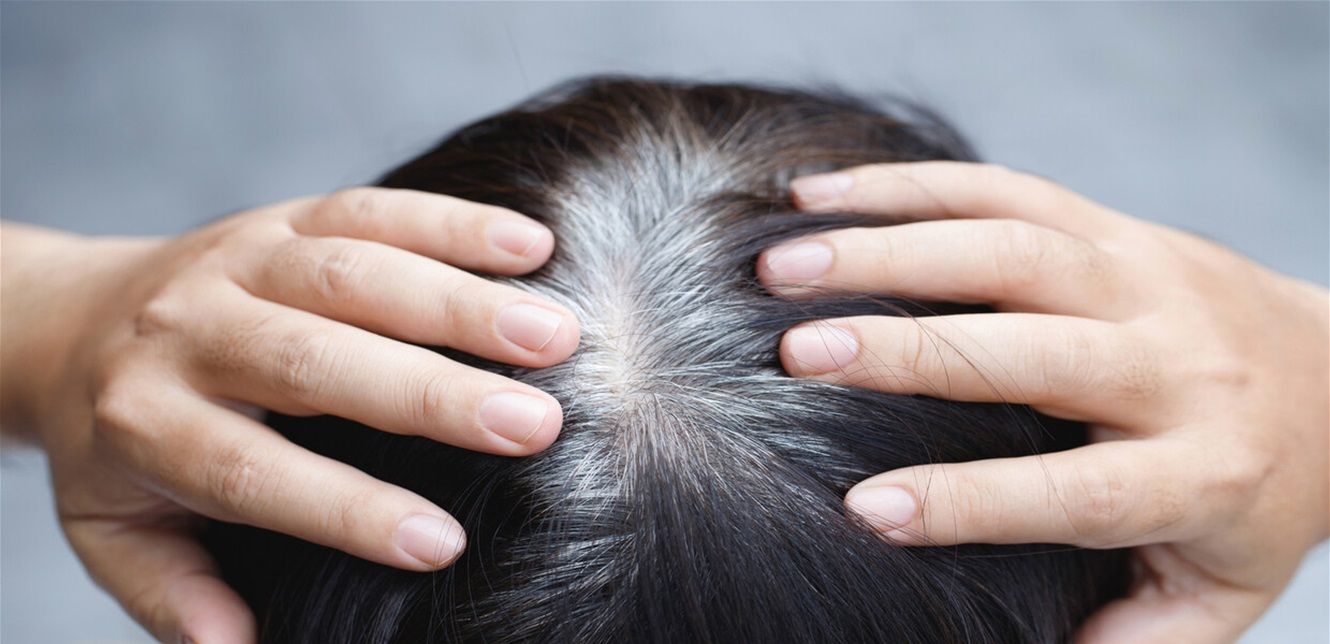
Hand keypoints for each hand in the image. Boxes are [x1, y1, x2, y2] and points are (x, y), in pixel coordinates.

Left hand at [0, 189, 578, 642]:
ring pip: (354, 271)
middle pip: (314, 360)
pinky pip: (372, 207)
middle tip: (538, 425)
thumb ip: (171, 591)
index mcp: (148, 424)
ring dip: (463, 302)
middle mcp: (190, 331)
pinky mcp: (284, 216)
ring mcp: (242, 260)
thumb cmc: (122, 445)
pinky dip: (455, 222)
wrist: (76, 319)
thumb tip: (237, 643)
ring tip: (557, 336)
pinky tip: (533, 246)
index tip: (441, 545)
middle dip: (433, 394)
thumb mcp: (115, 533)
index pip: (250, 471)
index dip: (346, 509)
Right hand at [757, 162, 1328, 641]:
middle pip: (1033, 349)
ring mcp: (1142, 279)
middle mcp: (1176, 366)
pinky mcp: (1113, 225)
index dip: (971, 502)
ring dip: (886, 248)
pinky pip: (1004, 188)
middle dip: (906, 349)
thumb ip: (1133, 636)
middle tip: (794, 355)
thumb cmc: (1255, 501)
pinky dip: (906, 185)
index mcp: (1201, 473)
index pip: (1078, 492)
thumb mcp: (1218, 593)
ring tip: (779, 266)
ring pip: (1009, 249)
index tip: (866, 510)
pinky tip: (819, 194)